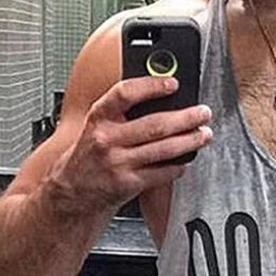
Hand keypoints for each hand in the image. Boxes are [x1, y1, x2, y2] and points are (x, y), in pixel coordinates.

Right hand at [53, 76, 212, 210]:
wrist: (72, 191)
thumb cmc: (89, 155)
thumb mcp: (97, 126)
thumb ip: (122, 111)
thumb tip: (162, 96)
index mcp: (98, 118)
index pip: (125, 93)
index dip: (151, 86)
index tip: (173, 84)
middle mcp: (106, 139)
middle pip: (154, 125)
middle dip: (186, 118)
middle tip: (203, 113)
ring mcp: (117, 163)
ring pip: (162, 149)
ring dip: (189, 141)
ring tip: (203, 134)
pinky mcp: (127, 184)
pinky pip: (161, 173)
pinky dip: (178, 166)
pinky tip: (186, 160)